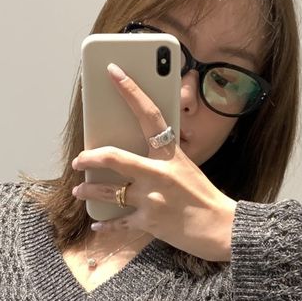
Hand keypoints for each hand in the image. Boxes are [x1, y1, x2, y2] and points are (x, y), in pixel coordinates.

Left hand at [71, 63, 237, 261]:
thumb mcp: (187, 168)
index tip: (113, 72)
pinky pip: (119, 223)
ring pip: (108, 192)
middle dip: (90, 157)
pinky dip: (106, 225)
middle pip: (114, 157)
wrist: (222, 228)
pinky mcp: (149, 223)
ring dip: (89, 190)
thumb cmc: (205, 197)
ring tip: (80, 189)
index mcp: (171, 154)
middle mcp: (159, 174)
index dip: (130, 90)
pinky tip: (96, 224)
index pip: (149, 114)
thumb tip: (135, 154)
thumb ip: (163, 159)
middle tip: (78, 159)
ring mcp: (152, 199)